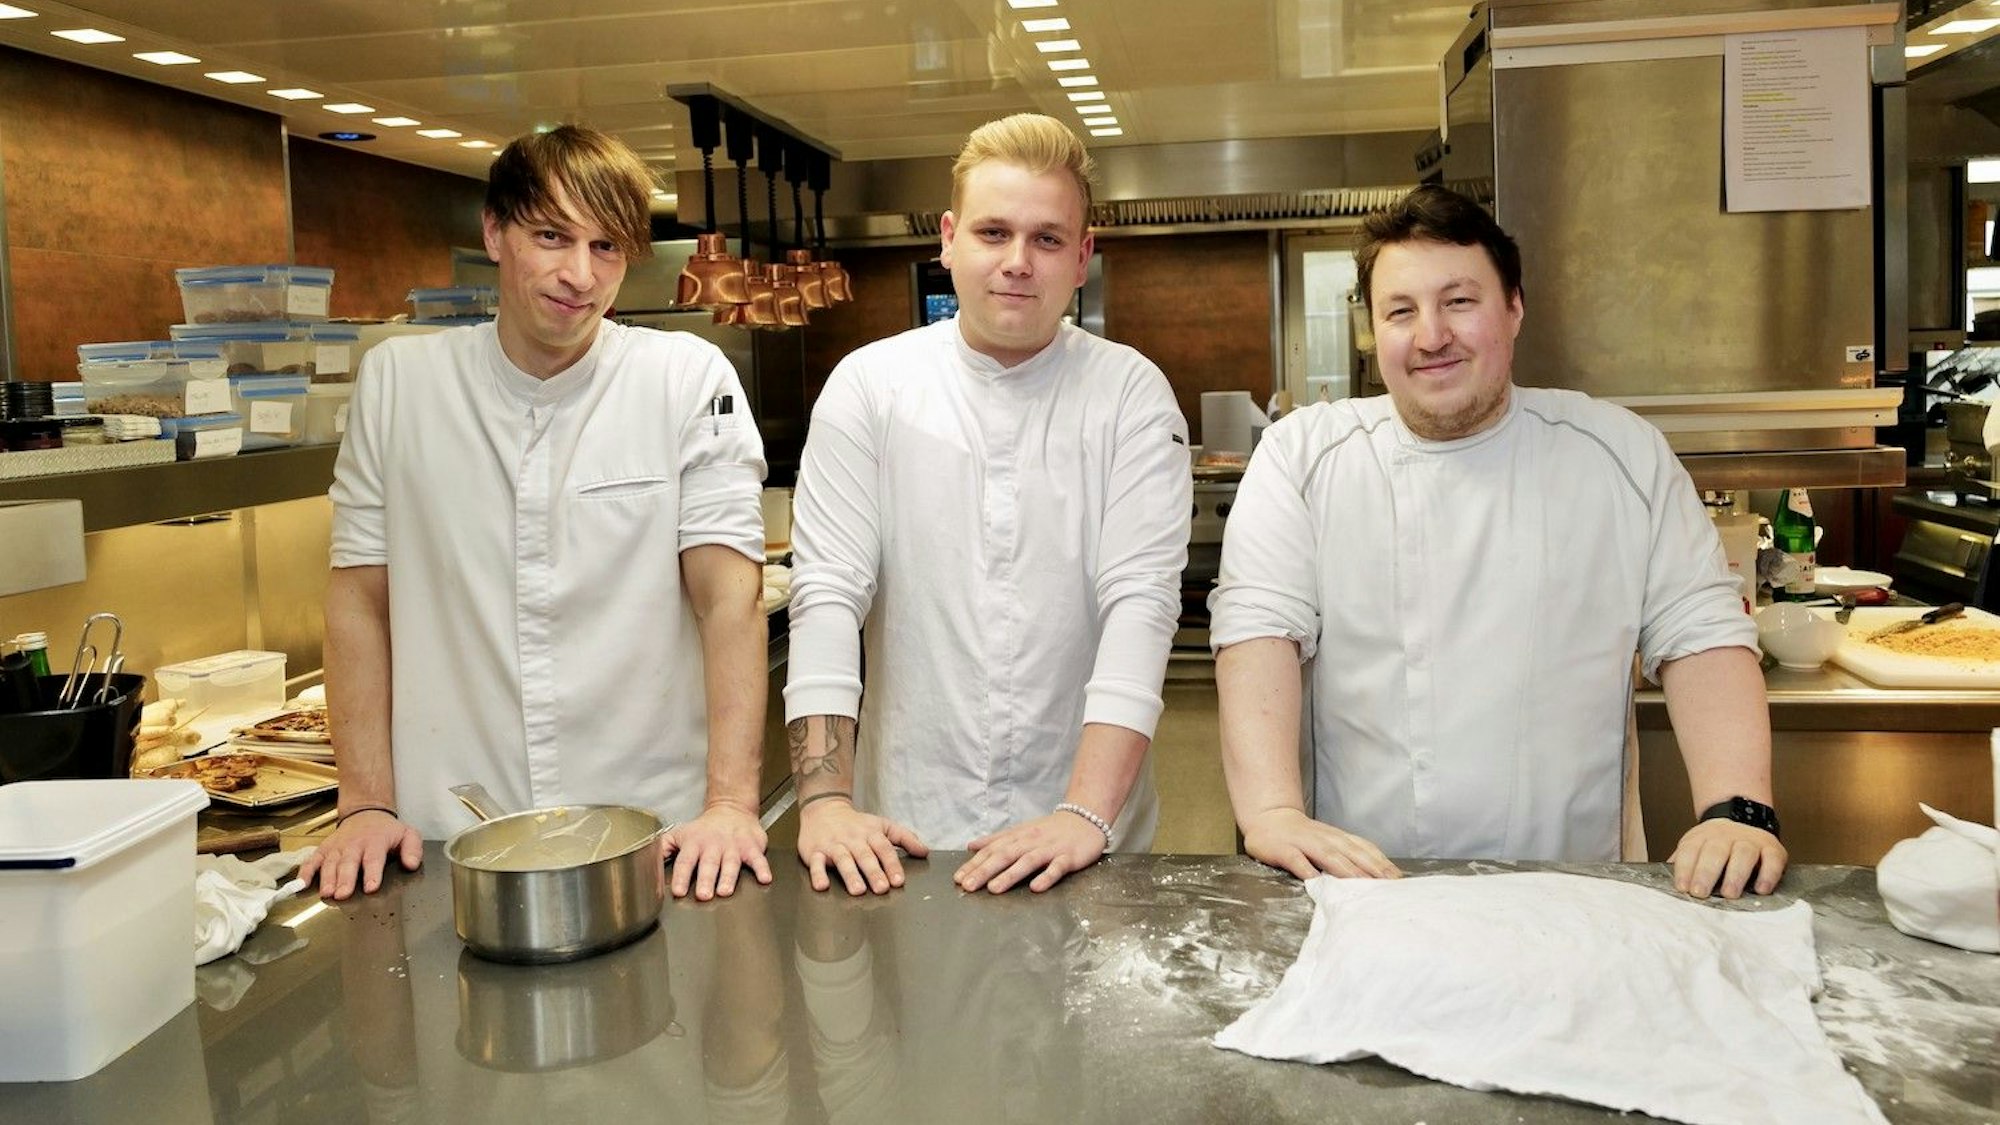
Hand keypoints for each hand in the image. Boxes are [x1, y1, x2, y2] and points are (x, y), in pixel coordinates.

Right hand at [299, 809, 422, 899]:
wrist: (365, 812)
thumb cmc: (386, 830)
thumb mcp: (407, 834)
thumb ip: (413, 849)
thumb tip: (412, 864)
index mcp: (375, 842)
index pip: (374, 859)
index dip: (372, 873)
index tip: (371, 887)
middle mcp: (354, 845)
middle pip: (348, 863)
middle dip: (345, 879)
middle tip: (342, 894)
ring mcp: (337, 847)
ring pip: (330, 863)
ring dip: (327, 878)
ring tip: (326, 893)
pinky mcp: (324, 850)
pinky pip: (312, 860)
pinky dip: (305, 871)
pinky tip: (301, 884)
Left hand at [662, 804, 771, 900]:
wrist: (731, 809)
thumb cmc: (703, 829)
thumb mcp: (679, 835)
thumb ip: (661, 850)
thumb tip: (644, 867)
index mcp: (694, 844)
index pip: (685, 861)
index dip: (680, 876)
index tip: (677, 890)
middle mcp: (713, 845)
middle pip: (708, 864)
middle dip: (705, 880)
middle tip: (702, 895)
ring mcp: (733, 846)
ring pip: (730, 863)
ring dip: (727, 877)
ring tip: (725, 891)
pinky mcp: (751, 847)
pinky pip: (757, 858)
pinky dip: (762, 868)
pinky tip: (764, 878)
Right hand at [798, 798, 927, 894]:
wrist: (823, 809)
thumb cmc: (857, 824)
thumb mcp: (883, 826)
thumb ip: (905, 838)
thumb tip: (924, 852)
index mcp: (871, 833)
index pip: (884, 849)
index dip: (892, 865)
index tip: (898, 881)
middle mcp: (853, 839)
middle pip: (865, 856)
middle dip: (874, 872)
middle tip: (882, 888)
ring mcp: (833, 845)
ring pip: (843, 859)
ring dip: (851, 875)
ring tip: (858, 890)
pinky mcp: (814, 851)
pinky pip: (815, 863)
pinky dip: (818, 874)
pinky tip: (822, 886)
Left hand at [956, 811, 1105, 894]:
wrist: (1086, 818)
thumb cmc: (1050, 829)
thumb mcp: (1021, 831)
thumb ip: (996, 840)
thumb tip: (971, 846)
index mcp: (1018, 836)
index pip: (992, 850)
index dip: (975, 864)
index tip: (958, 878)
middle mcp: (1031, 841)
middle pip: (1005, 855)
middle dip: (985, 871)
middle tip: (968, 886)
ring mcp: (1050, 849)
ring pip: (1028, 861)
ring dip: (1010, 875)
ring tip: (994, 889)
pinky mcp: (1069, 857)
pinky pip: (1057, 868)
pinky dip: (1047, 877)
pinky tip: (1036, 888)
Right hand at [1240, 807, 1400, 880]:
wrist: (1268, 818)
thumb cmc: (1303, 836)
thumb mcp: (1329, 841)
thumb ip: (1348, 856)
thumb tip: (1375, 877)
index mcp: (1338, 838)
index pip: (1365, 849)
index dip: (1382, 863)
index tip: (1398, 878)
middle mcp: (1325, 838)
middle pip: (1352, 852)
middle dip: (1372, 868)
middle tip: (1388, 884)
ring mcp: (1304, 843)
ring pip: (1329, 855)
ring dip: (1346, 869)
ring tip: (1360, 884)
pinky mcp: (1283, 849)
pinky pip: (1296, 860)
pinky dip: (1306, 869)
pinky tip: (1314, 881)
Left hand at [1669, 819, 1786, 898]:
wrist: (1743, 816)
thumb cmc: (1715, 843)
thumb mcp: (1695, 846)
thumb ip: (1682, 862)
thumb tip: (1659, 879)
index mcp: (1702, 837)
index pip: (1690, 850)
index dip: (1685, 869)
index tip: (1682, 887)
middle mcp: (1725, 836)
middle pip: (1714, 852)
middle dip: (1706, 873)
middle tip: (1700, 893)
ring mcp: (1750, 841)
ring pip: (1743, 854)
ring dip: (1736, 874)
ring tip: (1730, 893)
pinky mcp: (1772, 848)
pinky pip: (1772, 860)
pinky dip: (1768, 874)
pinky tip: (1761, 889)